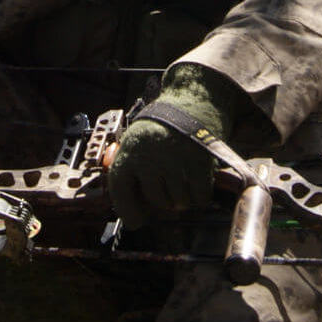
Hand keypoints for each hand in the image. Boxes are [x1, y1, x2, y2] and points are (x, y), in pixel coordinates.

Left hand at [108, 63, 246, 226]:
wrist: (192, 101)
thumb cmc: (162, 125)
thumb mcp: (137, 139)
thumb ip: (130, 168)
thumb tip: (131, 206)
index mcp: (130, 152)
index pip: (121, 191)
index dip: (128, 210)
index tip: (136, 221)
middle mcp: (150, 158)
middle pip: (155, 200)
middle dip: (163, 200)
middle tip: (169, 192)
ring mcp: (175, 162)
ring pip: (178, 202)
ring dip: (182, 199)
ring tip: (183, 182)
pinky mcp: (199, 164)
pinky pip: (199, 197)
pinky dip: (200, 196)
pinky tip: (198, 183)